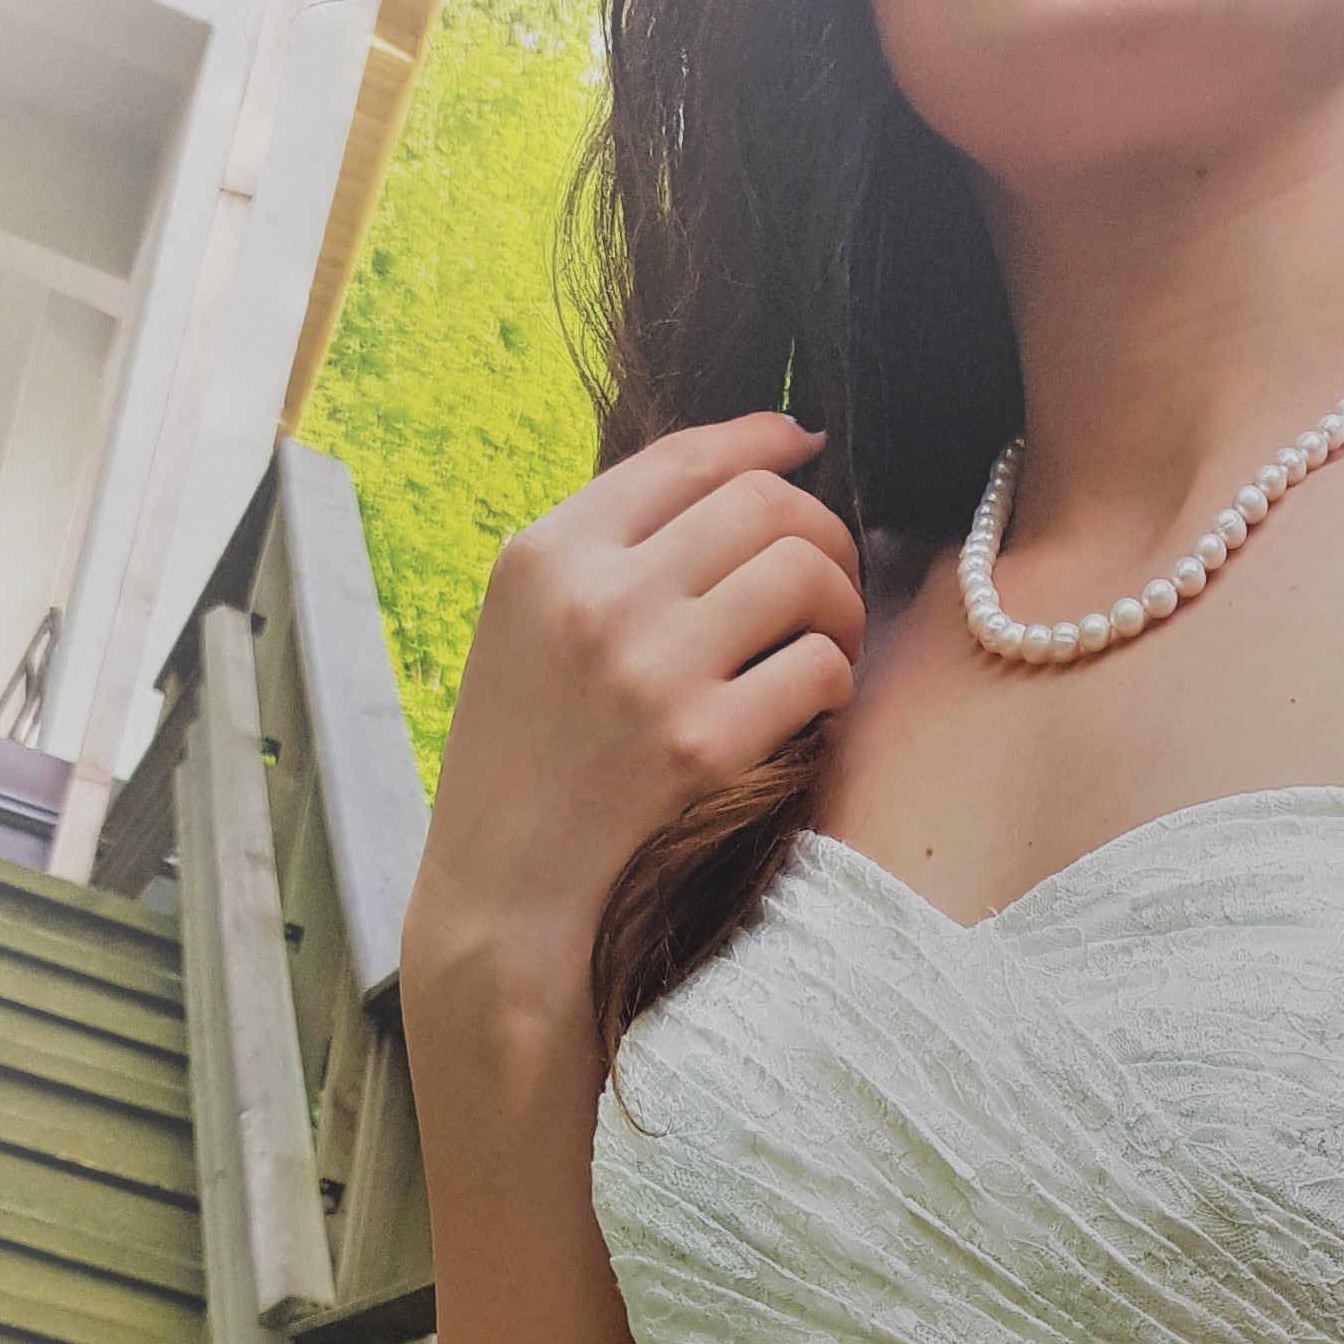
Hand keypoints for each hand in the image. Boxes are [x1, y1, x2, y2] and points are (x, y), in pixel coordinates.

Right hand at [401, 411, 864, 1049]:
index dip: (765, 441)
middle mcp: (595, 596)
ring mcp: (649, 669)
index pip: (684, 456)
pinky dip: (834, 684)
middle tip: (829, 584)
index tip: (805, 447)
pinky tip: (814, 710)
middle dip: (822, 533)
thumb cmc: (522, 772)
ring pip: (805, 574)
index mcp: (544, 554)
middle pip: (763, 504)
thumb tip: (728, 483)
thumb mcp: (526, 635)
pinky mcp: (701, 746)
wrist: (502, 903)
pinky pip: (819, 671)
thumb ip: (605, 560)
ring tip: (830, 646)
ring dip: (841, 606)